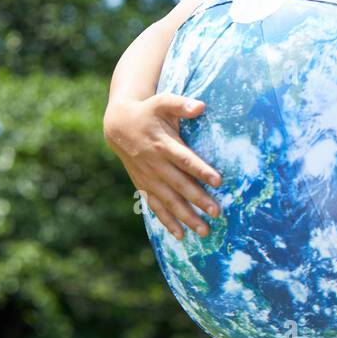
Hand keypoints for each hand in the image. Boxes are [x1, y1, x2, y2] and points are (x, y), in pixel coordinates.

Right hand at [104, 94, 221, 240]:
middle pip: (180, 185)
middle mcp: (156, 165)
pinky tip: (180, 235)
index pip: (185, 160)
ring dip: (186, 217)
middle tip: (217, 212)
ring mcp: (149, 178)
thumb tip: (201, 106)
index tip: (218, 181)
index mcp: (163, 144)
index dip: (201, 170)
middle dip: (198, 200)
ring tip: (203, 230)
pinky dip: (167, 221)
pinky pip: (155, 206)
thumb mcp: (162, 102)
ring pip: (169, 201)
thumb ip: (181, 104)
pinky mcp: (143, 186)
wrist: (119, 126)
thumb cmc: (148, 112)